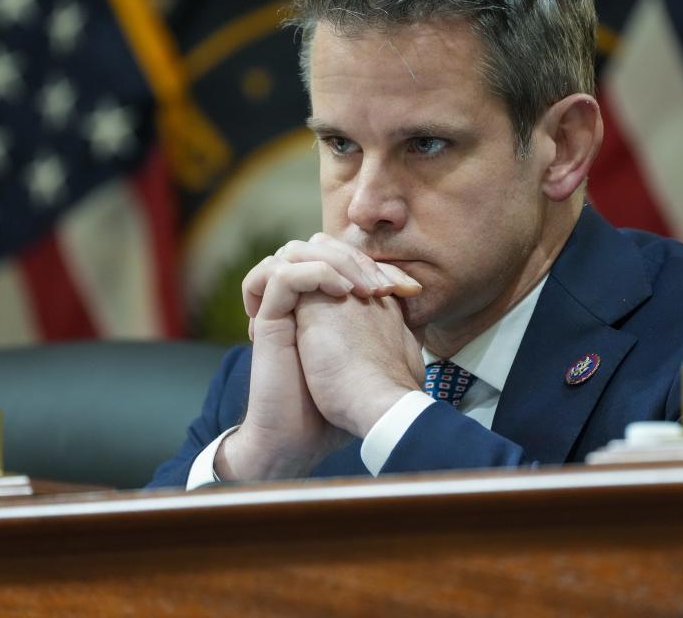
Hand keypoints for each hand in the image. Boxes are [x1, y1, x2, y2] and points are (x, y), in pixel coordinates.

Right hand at [216, 235, 420, 479]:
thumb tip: (415, 299)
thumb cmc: (339, 406)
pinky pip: (278, 274)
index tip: (409, 291)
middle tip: (381, 287)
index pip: (340, 257)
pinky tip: (340, 292)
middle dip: (354, 257)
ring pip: (294, 251)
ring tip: (361, 288)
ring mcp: (279, 308)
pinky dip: (313, 273)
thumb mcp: (374, 355)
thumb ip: (386, 324)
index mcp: (318, 305)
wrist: (306, 437)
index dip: (374, 264)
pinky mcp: (267, 319)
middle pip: (316, 244)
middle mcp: (296, 301)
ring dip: (334, 261)